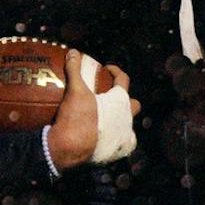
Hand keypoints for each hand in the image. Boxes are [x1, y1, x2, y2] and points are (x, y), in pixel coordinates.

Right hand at [46, 51, 140, 169]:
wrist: (70, 149)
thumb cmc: (77, 118)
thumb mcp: (75, 91)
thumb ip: (75, 70)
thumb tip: (73, 52)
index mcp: (120, 102)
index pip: (124, 80)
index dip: (116, 72)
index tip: (107, 69)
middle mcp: (127, 118)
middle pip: (133, 104)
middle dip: (125, 100)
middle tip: (110, 97)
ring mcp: (124, 136)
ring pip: (129, 125)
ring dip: (121, 120)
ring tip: (106, 118)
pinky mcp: (117, 151)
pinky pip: (122, 144)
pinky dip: (116, 140)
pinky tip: (105, 137)